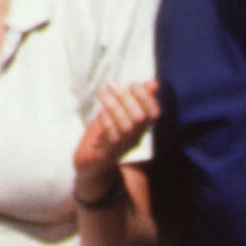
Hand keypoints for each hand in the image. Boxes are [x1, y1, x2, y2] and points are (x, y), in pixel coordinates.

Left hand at [72, 81, 157, 201]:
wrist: (91, 161)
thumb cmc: (108, 132)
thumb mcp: (122, 111)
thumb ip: (138, 98)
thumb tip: (155, 83)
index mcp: (141, 128)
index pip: (154, 113)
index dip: (146, 97)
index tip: (133, 84)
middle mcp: (135, 139)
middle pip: (139, 117)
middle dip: (126, 98)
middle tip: (111, 84)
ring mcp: (123, 147)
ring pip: (126, 126)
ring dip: (113, 106)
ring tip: (102, 92)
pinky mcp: (108, 154)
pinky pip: (112, 137)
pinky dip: (107, 122)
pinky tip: (101, 113)